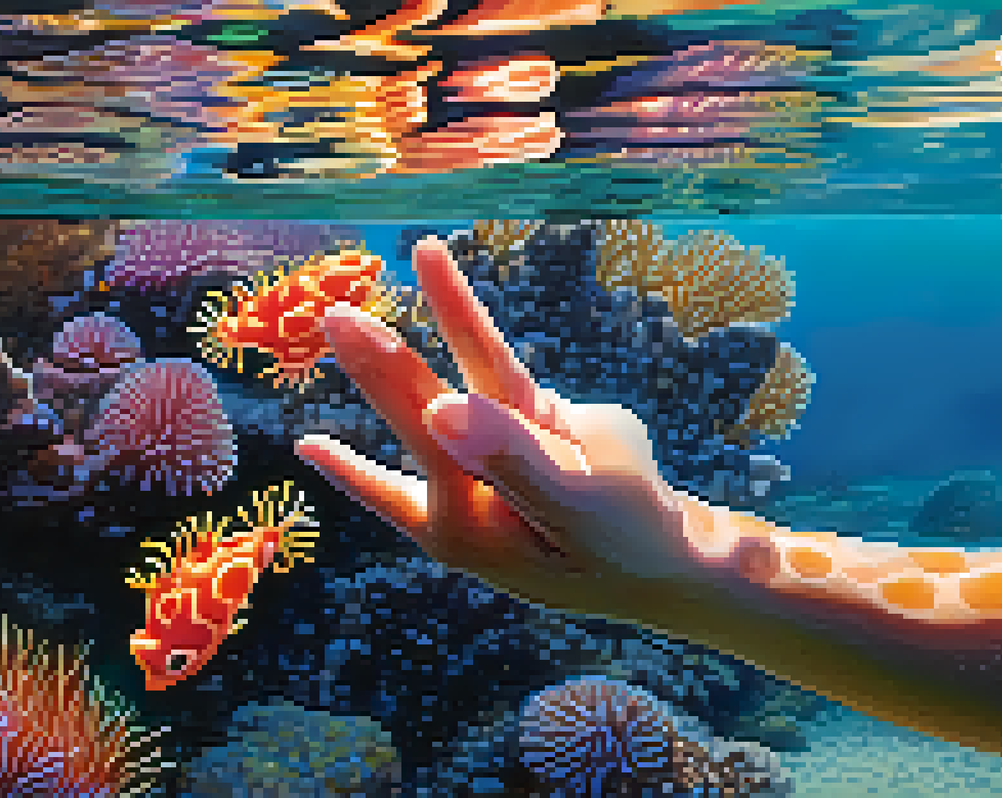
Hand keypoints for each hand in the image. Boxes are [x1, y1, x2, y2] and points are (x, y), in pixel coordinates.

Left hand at [294, 239, 720, 614]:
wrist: (664, 558)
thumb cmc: (625, 539)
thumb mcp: (583, 507)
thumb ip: (514, 460)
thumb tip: (441, 411)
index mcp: (467, 519)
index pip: (427, 435)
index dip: (392, 378)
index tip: (357, 333)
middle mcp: (470, 482)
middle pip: (425, 410)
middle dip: (383, 361)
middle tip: (336, 312)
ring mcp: (500, 452)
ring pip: (469, 379)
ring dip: (447, 320)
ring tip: (425, 257)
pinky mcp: (533, 426)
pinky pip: (501, 376)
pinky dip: (472, 332)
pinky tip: (371, 366)